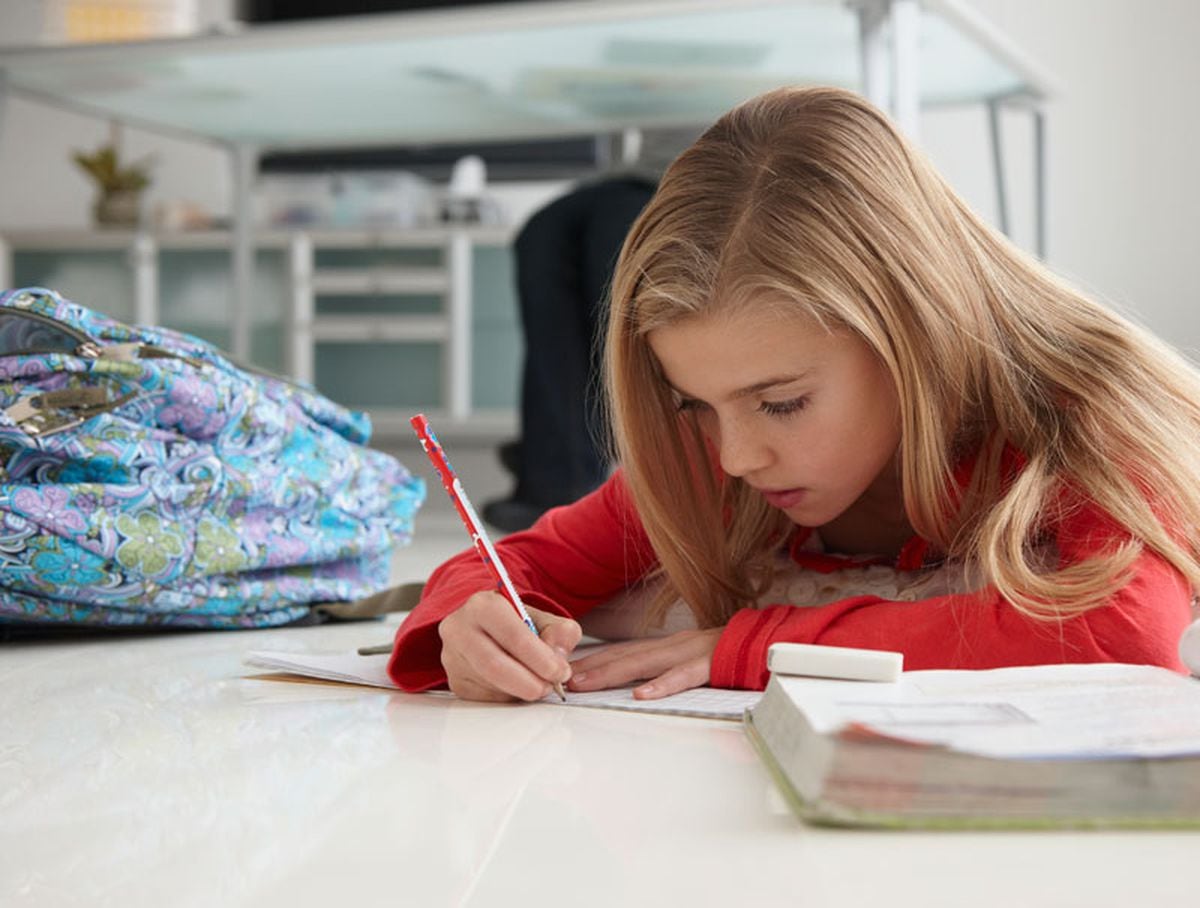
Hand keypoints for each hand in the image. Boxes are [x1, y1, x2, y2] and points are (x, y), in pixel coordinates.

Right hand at [439, 591, 580, 701]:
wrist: (485, 626)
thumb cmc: (514, 622)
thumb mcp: (543, 617)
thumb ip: (560, 632)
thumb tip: (559, 659)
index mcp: (483, 606)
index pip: (513, 636)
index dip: (541, 659)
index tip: (560, 672)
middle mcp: (460, 629)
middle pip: (495, 665)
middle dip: (529, 682)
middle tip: (550, 687)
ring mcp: (453, 657)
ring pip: (491, 684)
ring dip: (521, 691)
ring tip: (538, 683)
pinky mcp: (455, 680)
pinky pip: (486, 697)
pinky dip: (509, 696)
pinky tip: (518, 685)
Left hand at [567, 628, 722, 698]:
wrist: (774, 641)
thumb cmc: (734, 655)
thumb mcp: (695, 659)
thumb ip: (670, 667)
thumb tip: (640, 684)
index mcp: (669, 646)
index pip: (623, 652)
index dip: (594, 660)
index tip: (565, 671)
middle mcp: (674, 645)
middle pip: (625, 656)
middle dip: (591, 668)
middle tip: (561, 679)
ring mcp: (692, 652)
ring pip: (645, 663)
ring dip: (612, 674)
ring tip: (586, 684)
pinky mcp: (712, 663)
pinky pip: (684, 676)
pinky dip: (662, 685)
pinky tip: (642, 696)